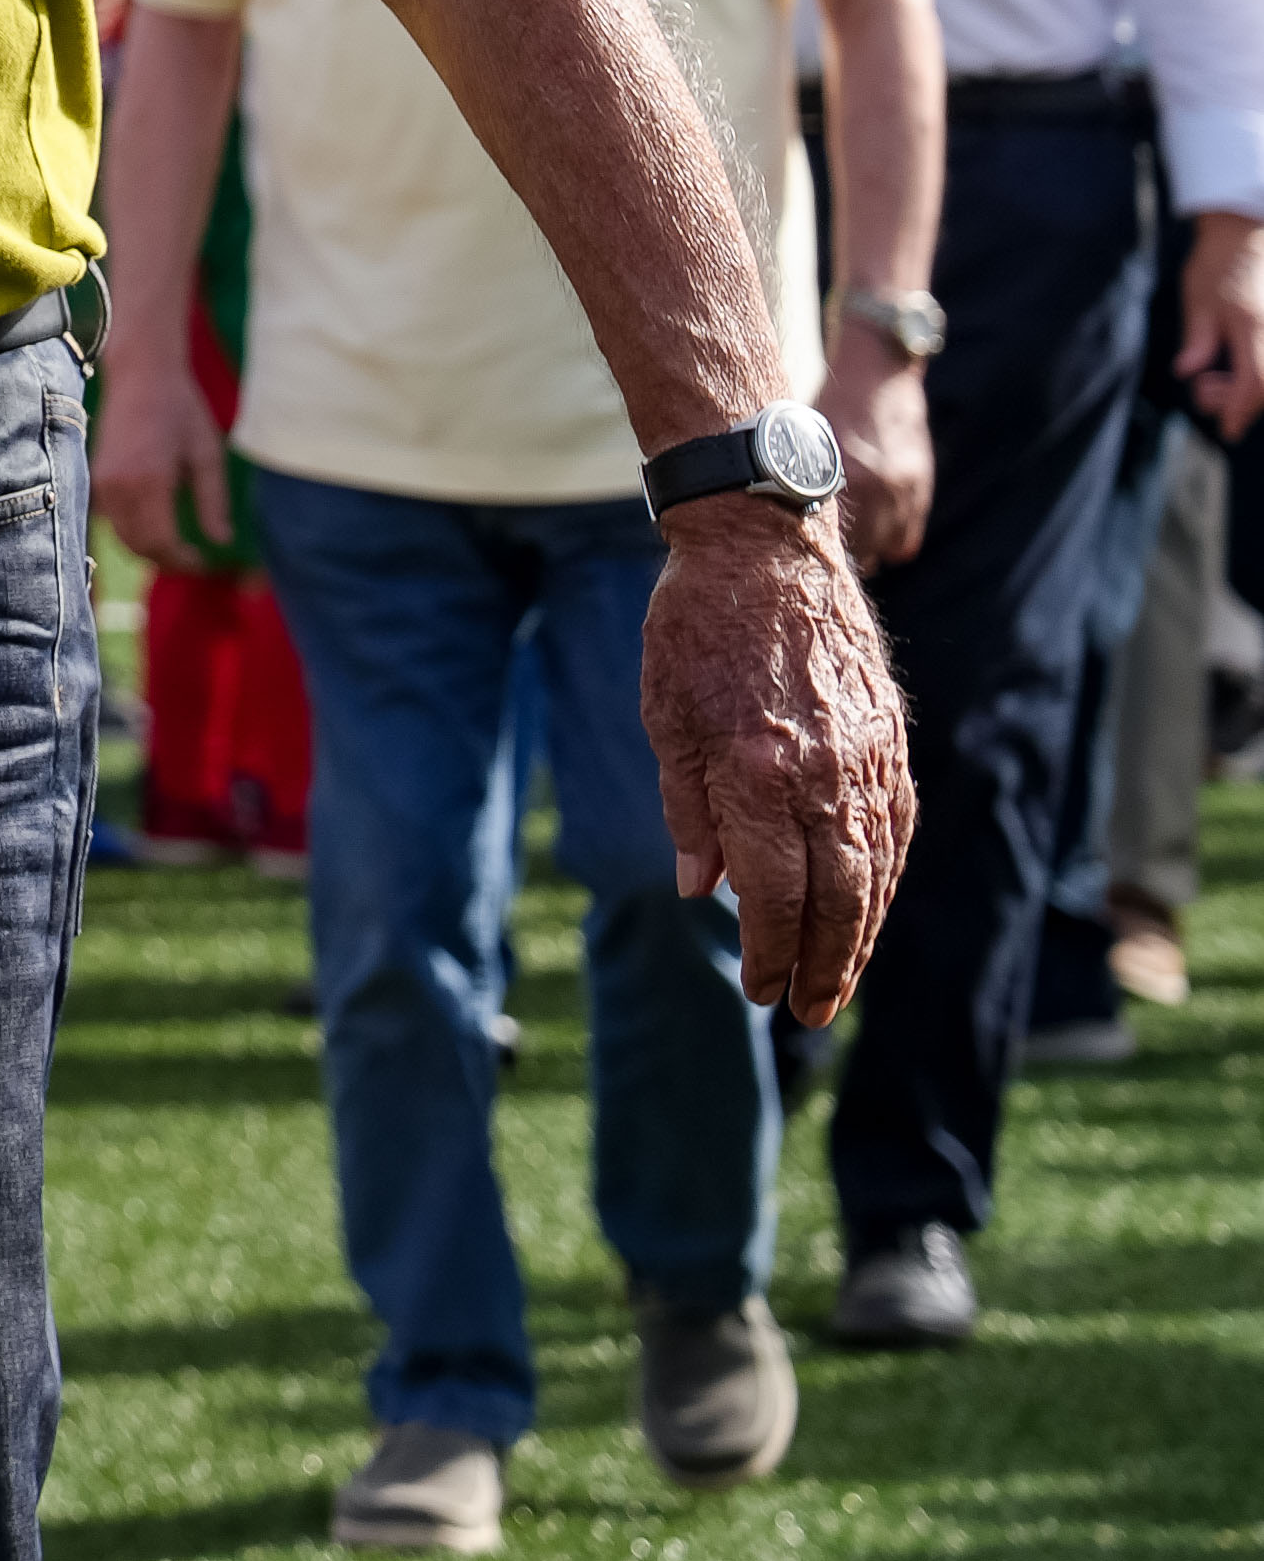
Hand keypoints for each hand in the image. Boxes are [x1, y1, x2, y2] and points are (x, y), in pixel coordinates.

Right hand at [92, 345, 226, 572]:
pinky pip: (112, 520)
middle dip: (166, 560)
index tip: (204, 563)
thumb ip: (213, 502)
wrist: (141, 375)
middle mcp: (119, 486)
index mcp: (150, 480)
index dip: (183, 561)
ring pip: (122, 536)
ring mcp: (102, 482)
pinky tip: (156, 526)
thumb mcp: (207, 454)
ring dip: (148, 549)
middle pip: (139, 546)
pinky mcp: (96, 477)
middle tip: (193, 560)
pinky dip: (132, 532)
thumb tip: (221, 542)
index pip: (161, 542)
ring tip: (177, 547)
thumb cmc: (181, 410)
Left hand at [642, 485, 916, 1021]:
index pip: (773, 894)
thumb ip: (688, 811)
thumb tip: (703, 891)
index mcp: (758, 772)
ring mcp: (867, 756)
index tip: (759, 989)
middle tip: (807, 1011)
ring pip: (875, 870)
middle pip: (836, 898)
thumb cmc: (694, 630)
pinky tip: (868, 907)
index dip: (767, 951)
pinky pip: (895, 827)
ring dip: (861, 934)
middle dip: (823, 965)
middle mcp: (823, 772)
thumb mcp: (665, 719)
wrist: (765, 549)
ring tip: (837, 980)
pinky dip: (884, 877)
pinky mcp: (890, 739)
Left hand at [817, 337, 932, 568]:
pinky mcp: (920, 488)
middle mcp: (873, 486)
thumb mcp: (802, 439)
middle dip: (838, 559)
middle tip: (819, 560)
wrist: (877, 373)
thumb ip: (797, 479)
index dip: (809, 554)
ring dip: (866, 554)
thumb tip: (766, 517)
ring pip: (883, 552)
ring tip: (846, 551)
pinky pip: (907, 541)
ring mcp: (902, 489)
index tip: (797, 561)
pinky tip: (873, 537)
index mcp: (835, 473)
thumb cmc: (829, 406)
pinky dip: (891, 543)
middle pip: (856, 554)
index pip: (825, 540)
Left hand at [1174, 210, 1263, 439]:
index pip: (1255, 381)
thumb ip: (1198, 340)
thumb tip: (1188, 373)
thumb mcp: (1198, 301)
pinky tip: (1233, 371)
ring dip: (1249, 388)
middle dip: (1240, 401)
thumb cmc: (1216, 263)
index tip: (1228, 430)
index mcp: (1253, 324)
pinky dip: (1257, 373)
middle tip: (1204, 393)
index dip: (1240, 410)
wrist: (1245, 233)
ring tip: (1212, 382)